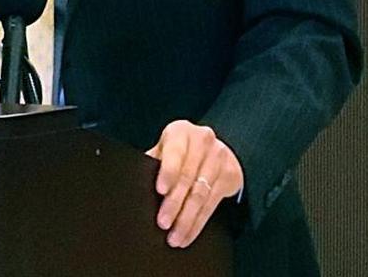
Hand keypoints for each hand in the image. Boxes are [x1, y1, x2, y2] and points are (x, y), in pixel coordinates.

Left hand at [145, 120, 243, 247]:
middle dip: (174, 204)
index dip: (168, 172)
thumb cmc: (181, 150)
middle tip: (163, 223)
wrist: (215, 147)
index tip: (160, 190)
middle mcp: (202, 141)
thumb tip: (137, 186)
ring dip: (186, 220)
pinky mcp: (230, 175)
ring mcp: (219, 157)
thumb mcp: (166, 148)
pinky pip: (212, 205)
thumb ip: (155, 162)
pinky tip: (188, 234)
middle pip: (187, 177)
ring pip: (200, 195)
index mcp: (181, 132)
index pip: (175, 153)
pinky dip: (198, 223)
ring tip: (175, 236)